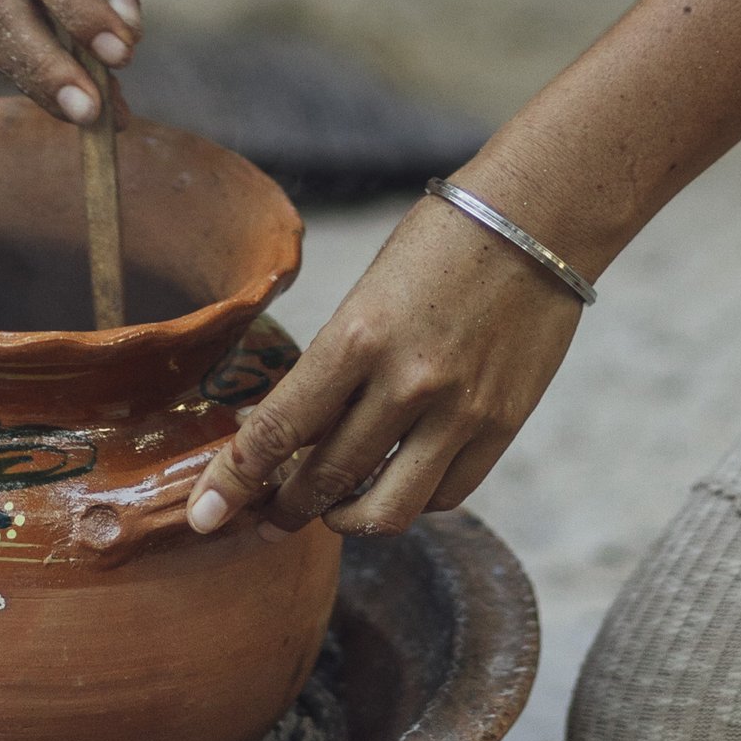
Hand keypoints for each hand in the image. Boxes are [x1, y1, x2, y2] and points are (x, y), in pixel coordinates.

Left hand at [183, 190, 583, 540]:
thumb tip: (296, 430)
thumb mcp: (367, 294)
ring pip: (387, 508)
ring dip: (345, 519)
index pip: (279, 429)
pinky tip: (393, 483)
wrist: (535, 220)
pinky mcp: (501, 427)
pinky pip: (444, 495)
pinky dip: (411, 501)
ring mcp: (460, 411)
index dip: (234, 480)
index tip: (206, 514)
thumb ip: (336, 365)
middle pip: (326, 478)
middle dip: (283, 509)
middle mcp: (407, 382)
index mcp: (358, 336)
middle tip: (265, 517)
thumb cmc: (439, 243)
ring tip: (327, 513)